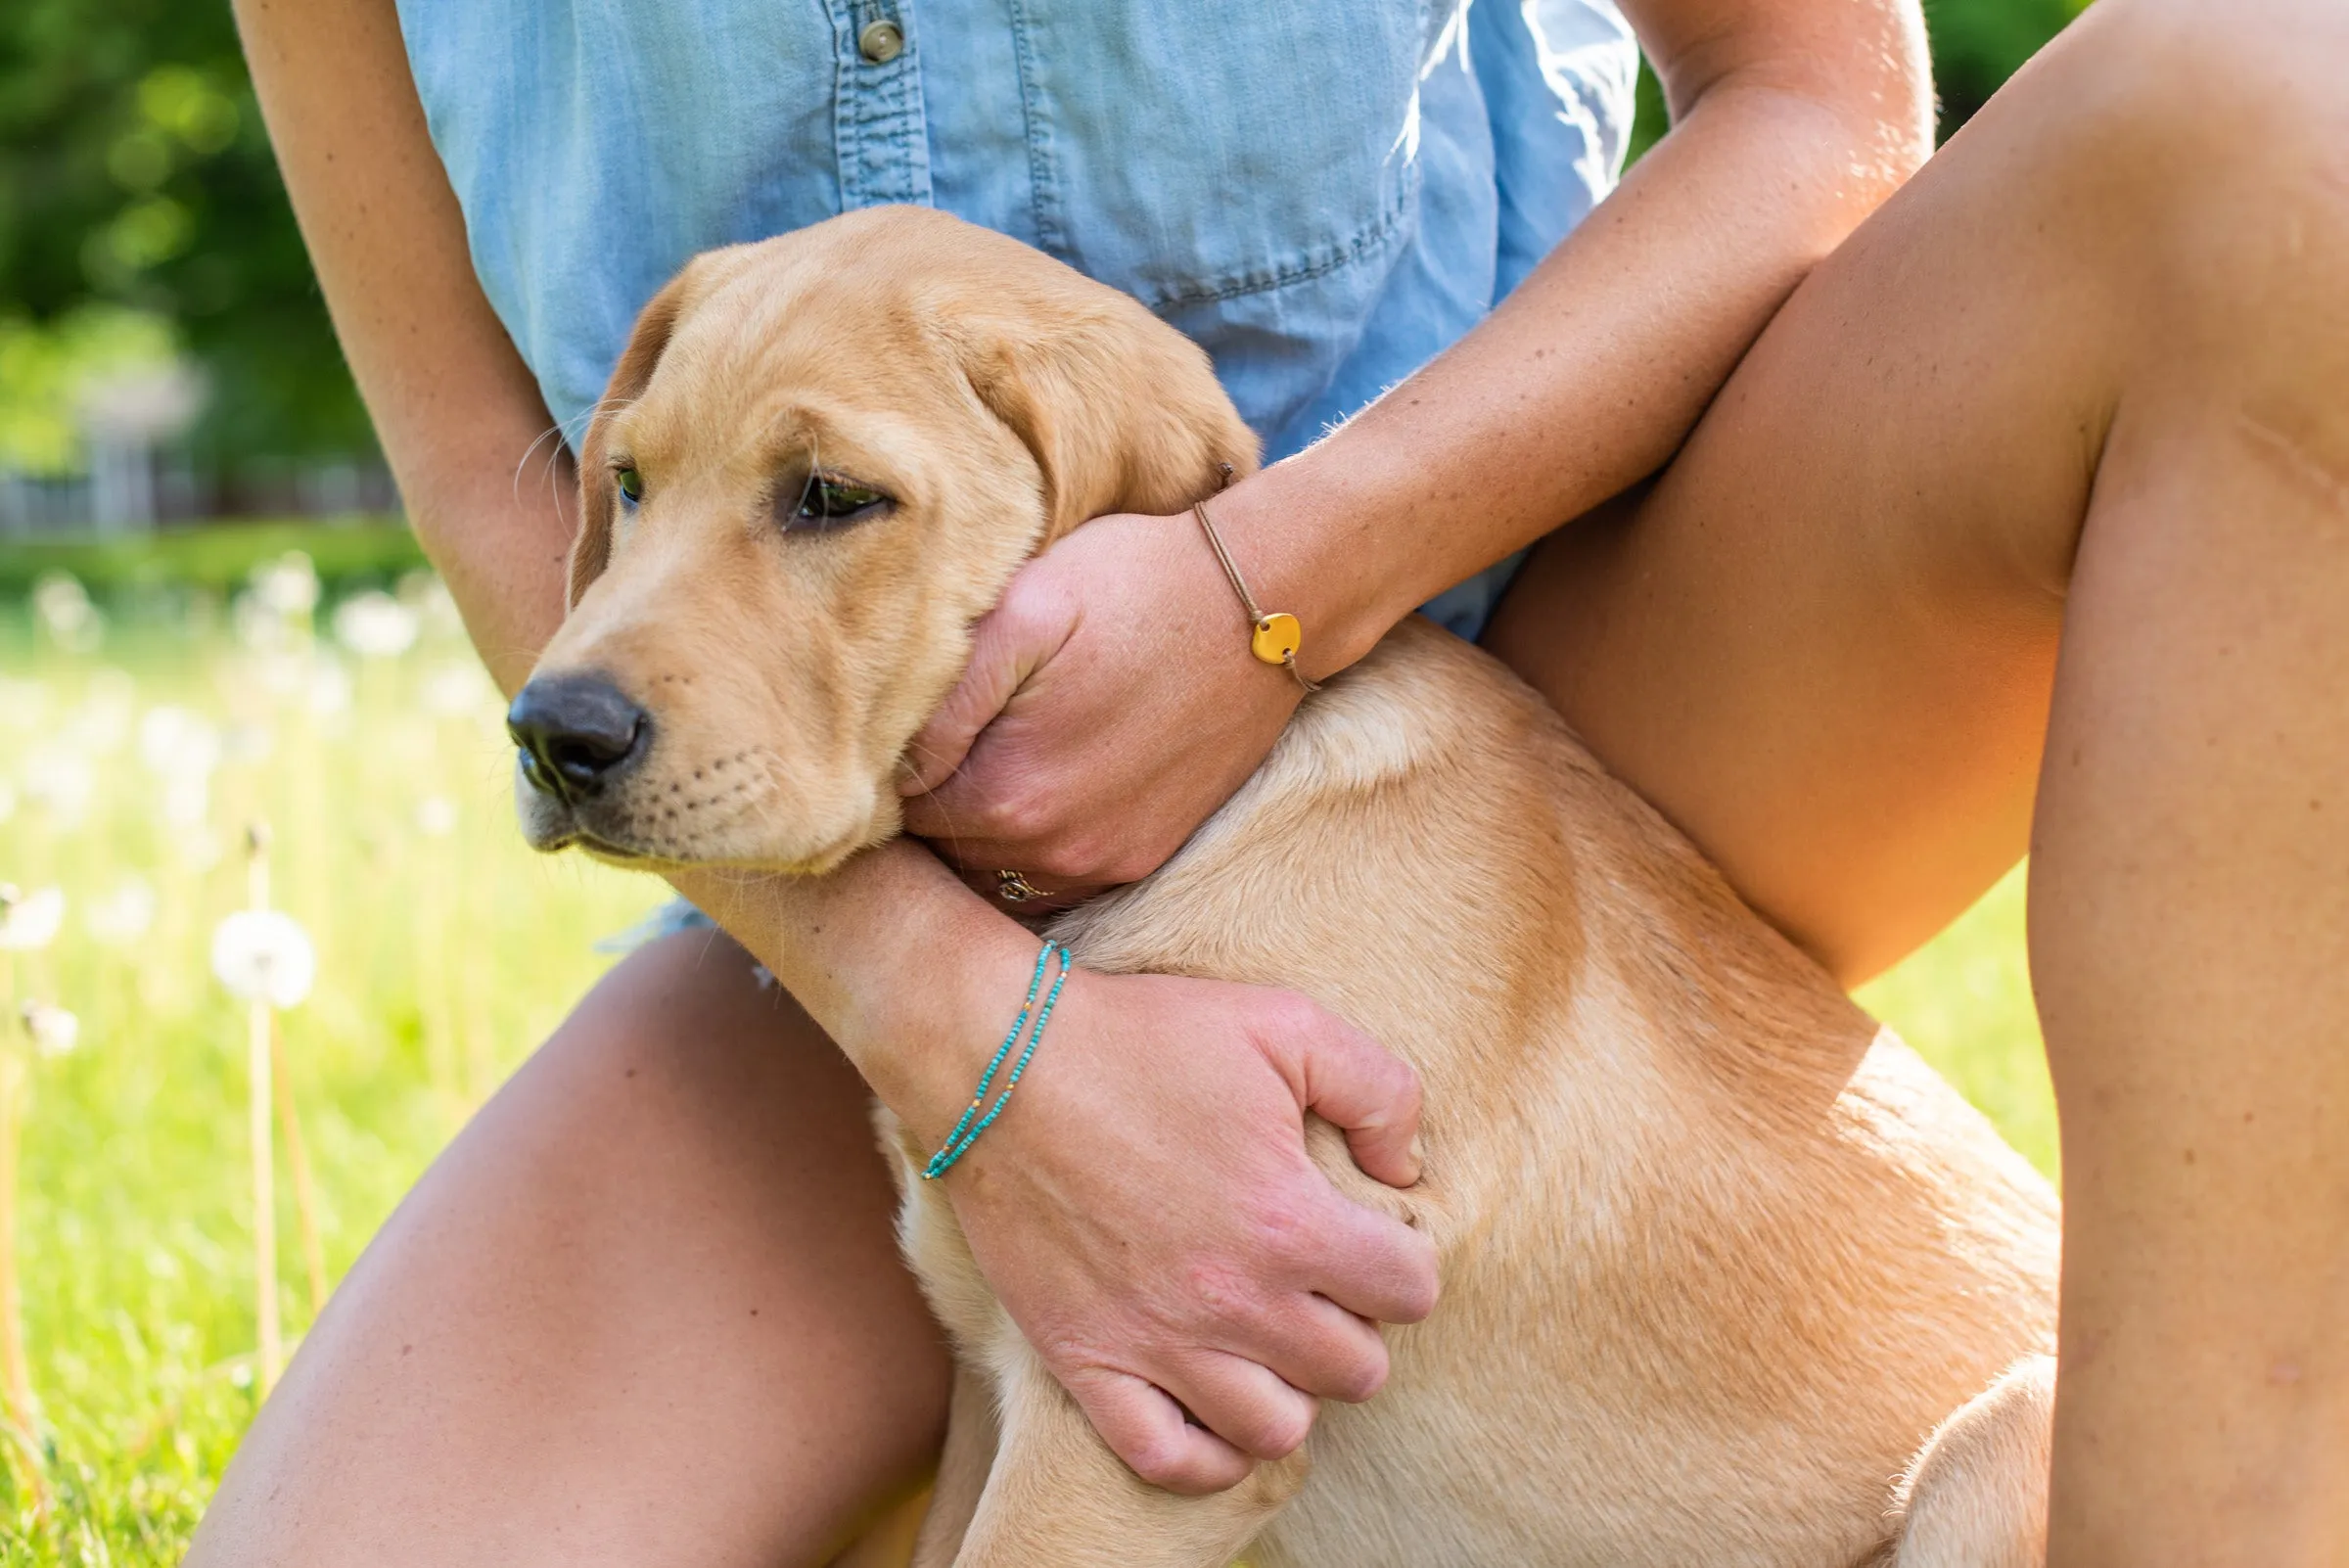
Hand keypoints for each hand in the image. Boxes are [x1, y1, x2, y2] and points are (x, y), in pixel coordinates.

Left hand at [898, 508, 1305, 898]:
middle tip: (937, 733)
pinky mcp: (1142, 855)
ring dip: (978, 829)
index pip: (898, 811)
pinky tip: (1039, 784)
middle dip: (931, 800)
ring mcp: (1102, 861)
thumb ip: (943, 697)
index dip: (886, 765)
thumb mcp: (1021, 610)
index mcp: (1005, 795)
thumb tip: (890, 762)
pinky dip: (1031, 846)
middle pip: (943, 849)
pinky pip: (1053, 879)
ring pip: (994, 871)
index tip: (895, 720)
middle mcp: (1051, 850)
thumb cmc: (1135, 586)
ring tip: (986, 756)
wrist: (1265, 604)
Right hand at [929, 965, 1436, 1493]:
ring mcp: (1156, 1341)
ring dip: (1292, 1386)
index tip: (1371, 1232)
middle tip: (1321, 1278)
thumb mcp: (1285, 1023)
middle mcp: (1232, 1300)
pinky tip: (1213, 1399)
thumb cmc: (1142, 1036)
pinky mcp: (1085, 1359)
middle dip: (1357, 1322)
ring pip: (1277, 1429)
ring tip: (1271, 1337)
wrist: (998, 1060)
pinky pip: (1167, 1457)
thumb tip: (1405, 1169)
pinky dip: (1206, 1451)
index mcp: (1290, 1220)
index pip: (1411, 1291)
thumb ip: (1380, 1090)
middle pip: (1357, 1370)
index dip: (1404, 1258)